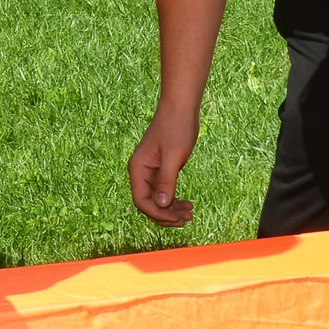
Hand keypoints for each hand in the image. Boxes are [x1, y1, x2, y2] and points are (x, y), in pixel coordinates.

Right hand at [128, 106, 198, 227]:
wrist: (180, 109)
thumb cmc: (176, 128)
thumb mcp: (172, 156)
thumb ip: (166, 181)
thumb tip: (161, 205)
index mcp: (138, 169)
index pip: (141, 201)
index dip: (158, 214)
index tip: (177, 219)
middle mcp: (141, 172)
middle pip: (148, 204)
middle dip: (166, 215)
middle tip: (186, 219)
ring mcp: (151, 172)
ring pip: (157, 200)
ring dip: (172, 210)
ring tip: (190, 214)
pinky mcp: (161, 170)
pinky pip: (164, 192)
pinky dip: (174, 201)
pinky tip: (188, 204)